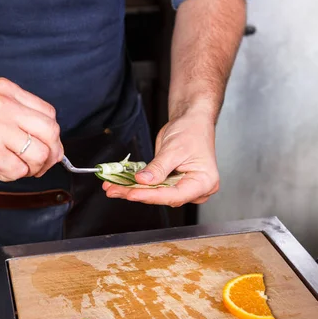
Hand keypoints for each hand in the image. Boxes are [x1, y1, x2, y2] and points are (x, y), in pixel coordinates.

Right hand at [0, 78, 62, 180]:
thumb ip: (11, 114)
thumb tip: (38, 139)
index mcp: (5, 91)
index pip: (48, 113)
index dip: (49, 136)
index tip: (43, 147)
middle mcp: (6, 105)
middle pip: (52, 132)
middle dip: (50, 154)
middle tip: (38, 165)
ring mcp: (0, 127)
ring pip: (41, 153)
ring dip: (30, 167)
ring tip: (10, 166)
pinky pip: (19, 169)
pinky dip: (9, 175)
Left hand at [103, 109, 219, 206]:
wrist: (192, 121)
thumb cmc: (192, 131)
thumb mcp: (174, 149)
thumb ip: (158, 167)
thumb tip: (143, 181)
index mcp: (204, 182)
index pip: (175, 195)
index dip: (151, 196)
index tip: (133, 193)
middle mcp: (196, 190)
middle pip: (163, 197)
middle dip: (137, 193)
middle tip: (115, 190)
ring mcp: (183, 187)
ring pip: (155, 194)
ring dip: (132, 190)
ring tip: (113, 187)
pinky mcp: (171, 184)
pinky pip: (153, 187)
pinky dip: (136, 185)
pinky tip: (120, 184)